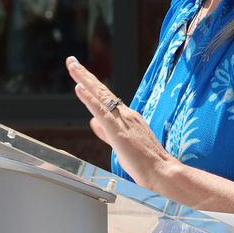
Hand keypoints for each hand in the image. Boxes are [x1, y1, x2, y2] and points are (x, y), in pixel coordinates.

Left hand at [65, 56, 174, 189]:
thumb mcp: (123, 143)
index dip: (92, 84)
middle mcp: (126, 113)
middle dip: (85, 75)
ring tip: (73, 66)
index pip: (106, 96)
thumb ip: (107, 132)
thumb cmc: (145, 162)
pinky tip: (78, 88)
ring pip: (100, 95)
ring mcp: (122, 120)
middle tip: (72, 61)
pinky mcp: (118, 130)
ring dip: (84, 79)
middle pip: (102, 90)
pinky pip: (101, 111)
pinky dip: (89, 99)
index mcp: (128, 116)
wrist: (162, 171)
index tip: (80, 72)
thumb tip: (93, 122)